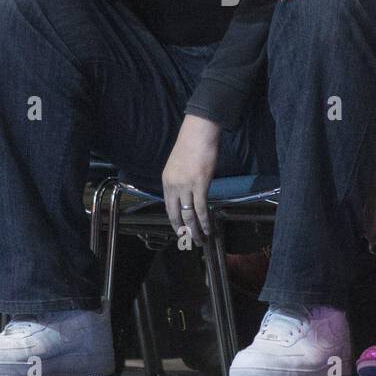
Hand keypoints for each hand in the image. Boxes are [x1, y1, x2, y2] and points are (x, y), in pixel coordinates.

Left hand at [162, 114, 218, 245]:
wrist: (198, 133)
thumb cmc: (191, 145)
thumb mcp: (178, 166)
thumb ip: (180, 181)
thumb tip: (187, 195)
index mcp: (166, 182)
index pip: (168, 208)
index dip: (175, 222)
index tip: (180, 232)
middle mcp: (173, 186)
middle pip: (176, 215)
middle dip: (184, 231)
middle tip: (190, 242)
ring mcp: (186, 186)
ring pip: (189, 215)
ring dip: (195, 230)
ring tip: (201, 240)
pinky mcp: (200, 185)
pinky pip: (201, 208)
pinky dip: (205, 221)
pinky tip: (209, 229)